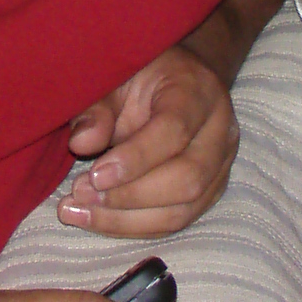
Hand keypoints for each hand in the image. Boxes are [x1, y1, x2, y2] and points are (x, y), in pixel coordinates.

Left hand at [56, 46, 238, 235]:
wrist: (180, 79)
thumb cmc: (143, 75)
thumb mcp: (115, 75)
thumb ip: (98, 107)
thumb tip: (81, 142)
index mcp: (197, 90)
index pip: (175, 131)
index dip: (135, 159)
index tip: (94, 175)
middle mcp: (220, 130)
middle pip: (187, 178)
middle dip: (129, 196)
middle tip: (80, 195)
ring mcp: (221, 165)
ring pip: (183, 209)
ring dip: (126, 219)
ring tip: (80, 213)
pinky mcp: (211, 190)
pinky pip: (177, 220)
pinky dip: (135, 226)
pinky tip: (98, 220)